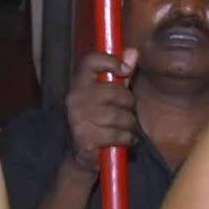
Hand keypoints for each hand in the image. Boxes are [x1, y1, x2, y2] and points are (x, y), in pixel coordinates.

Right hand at [61, 50, 139, 167]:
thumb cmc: (99, 120)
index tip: (125, 70)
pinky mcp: (86, 139)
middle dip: (129, 104)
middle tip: (127, 111)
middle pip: (115, 91)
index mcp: (79, 83)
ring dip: (130, 125)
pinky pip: (119, 135)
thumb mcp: (110, 96)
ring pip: (120, 116)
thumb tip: (133, 52)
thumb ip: (122, 75)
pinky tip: (124, 140)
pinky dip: (127, 139)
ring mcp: (78, 119)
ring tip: (125, 128)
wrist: (82, 155)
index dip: (111, 61)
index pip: (91, 61)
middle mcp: (75, 98)